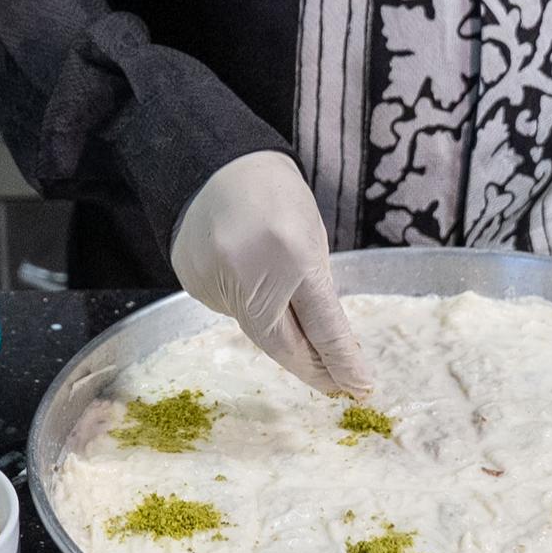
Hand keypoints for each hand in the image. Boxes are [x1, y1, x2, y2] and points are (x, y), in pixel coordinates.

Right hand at [170, 151, 372, 397]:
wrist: (215, 165)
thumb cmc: (276, 197)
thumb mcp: (312, 238)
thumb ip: (317, 292)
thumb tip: (326, 347)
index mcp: (292, 256)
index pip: (323, 326)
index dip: (342, 362)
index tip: (358, 387)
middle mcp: (250, 274)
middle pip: (282, 343)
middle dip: (312, 366)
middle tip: (334, 383)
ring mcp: (215, 281)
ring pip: (255, 327)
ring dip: (276, 326)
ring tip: (280, 293)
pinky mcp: (193, 284)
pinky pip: (229, 309)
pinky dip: (246, 303)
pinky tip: (247, 275)